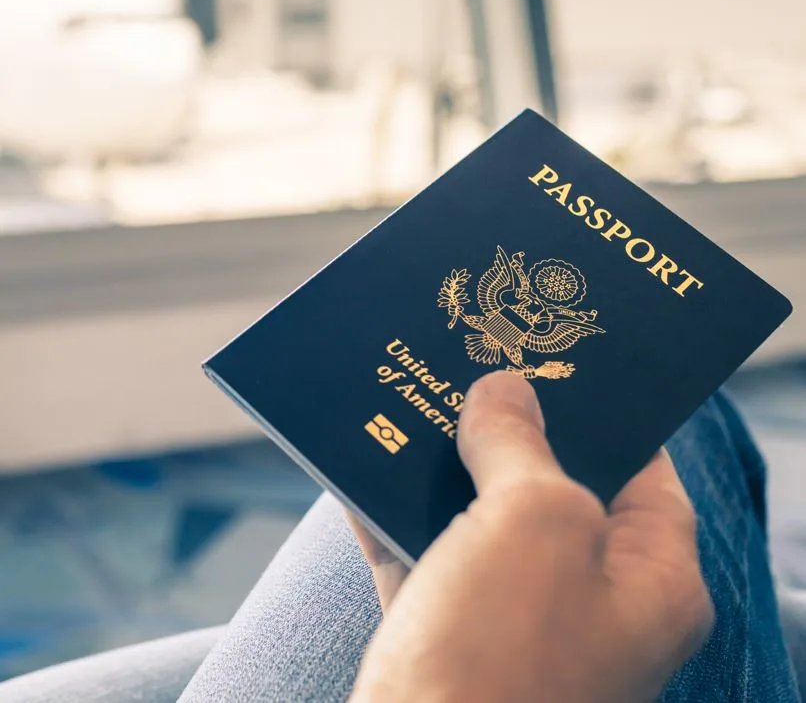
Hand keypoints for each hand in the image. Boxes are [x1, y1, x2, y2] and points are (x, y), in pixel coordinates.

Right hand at [348, 371, 712, 702]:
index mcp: (647, 579)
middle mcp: (588, 603)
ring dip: (443, 467)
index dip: (602, 412)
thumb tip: (503, 391)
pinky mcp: (448, 639)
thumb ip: (521, 444)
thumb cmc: (502, 656)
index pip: (642, 470)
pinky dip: (395, 513)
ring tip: (416, 403)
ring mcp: (516, 624)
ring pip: (480, 520)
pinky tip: (364, 465)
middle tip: (473, 372)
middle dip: (506, 432)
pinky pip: (424, 554)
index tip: (555, 364)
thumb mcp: (532, 520)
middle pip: (552, 490)